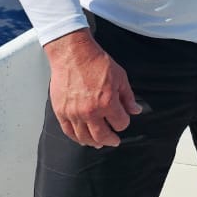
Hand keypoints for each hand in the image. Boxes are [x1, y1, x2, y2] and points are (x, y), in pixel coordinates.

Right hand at [45, 28, 141, 147]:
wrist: (73, 54)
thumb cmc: (96, 62)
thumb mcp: (120, 77)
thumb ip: (128, 97)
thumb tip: (135, 110)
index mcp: (108, 102)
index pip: (120, 123)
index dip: (124, 122)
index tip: (122, 119)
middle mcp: (90, 111)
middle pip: (102, 136)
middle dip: (111, 140)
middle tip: (114, 141)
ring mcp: (74, 113)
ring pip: (85, 137)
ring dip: (94, 142)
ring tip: (99, 143)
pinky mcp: (61, 111)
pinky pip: (68, 132)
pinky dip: (76, 138)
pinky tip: (82, 139)